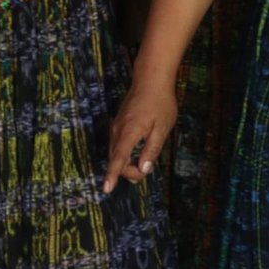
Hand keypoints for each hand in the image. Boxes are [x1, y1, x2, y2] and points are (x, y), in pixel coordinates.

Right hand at [105, 72, 177, 193]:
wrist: (150, 79)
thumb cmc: (160, 103)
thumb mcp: (162, 128)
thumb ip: (152, 149)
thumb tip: (144, 168)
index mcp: (130, 132)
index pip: (119, 158)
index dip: (113, 175)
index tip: (107, 189)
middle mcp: (118, 130)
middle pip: (117, 159)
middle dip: (129, 171)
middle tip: (146, 171)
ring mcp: (116, 127)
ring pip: (116, 153)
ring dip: (127, 163)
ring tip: (142, 167)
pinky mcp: (118, 124)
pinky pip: (118, 145)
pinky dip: (124, 154)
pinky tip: (136, 154)